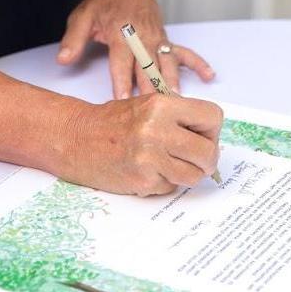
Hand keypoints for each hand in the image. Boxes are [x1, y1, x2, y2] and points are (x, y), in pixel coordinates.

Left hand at [56, 0, 215, 98]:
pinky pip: (185, 53)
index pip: (121, 62)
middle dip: (150, 90)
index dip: (121, 82)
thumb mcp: (83, 15)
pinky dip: (198, 64)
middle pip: (147, 67)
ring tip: (178, 105)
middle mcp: (142, 37)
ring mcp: (157, 39)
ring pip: (167, 65)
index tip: (123, 102)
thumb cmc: (104, 1)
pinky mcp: (166, 40)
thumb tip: (62, 60)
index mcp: (121, 32)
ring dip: (172, 84)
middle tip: (155, 114)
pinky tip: (209, 77)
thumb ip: (73, 39)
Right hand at [62, 93, 224, 195]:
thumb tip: (211, 136)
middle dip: (206, 158)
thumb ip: (179, 117)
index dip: (211, 130)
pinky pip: (171, 187)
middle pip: (208, 152)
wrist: (78, 139)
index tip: (203, 136)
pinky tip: (149, 171)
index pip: (212, 117)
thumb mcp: (149, 105)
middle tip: (195, 158)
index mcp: (162, 105)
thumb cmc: (114, 122)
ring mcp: (150, 158)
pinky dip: (165, 182)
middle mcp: (157, 129)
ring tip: (170, 164)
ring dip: (187, 174)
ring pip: (194, 175)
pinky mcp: (143, 181)